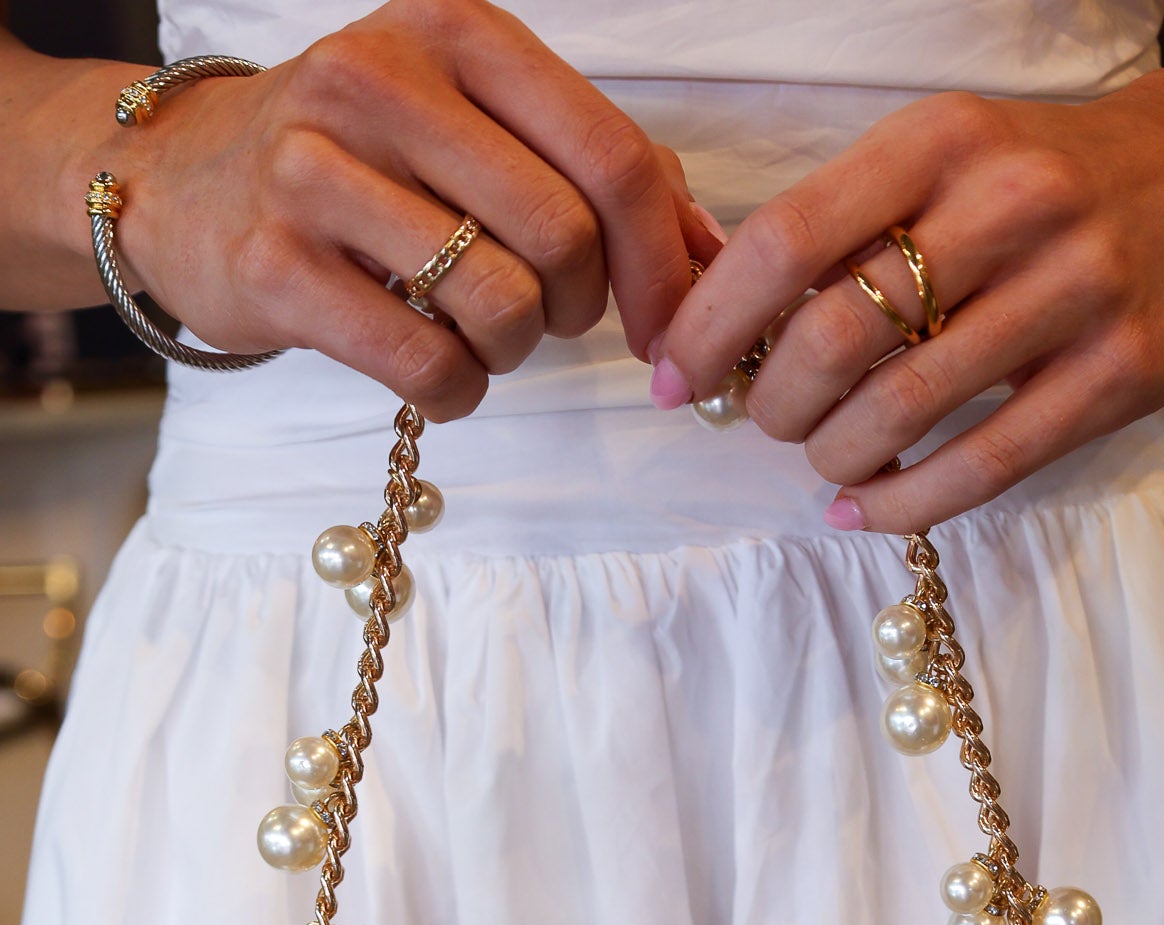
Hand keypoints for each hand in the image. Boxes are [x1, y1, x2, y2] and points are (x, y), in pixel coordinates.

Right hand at [103, 1, 714, 418]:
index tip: (669, 326)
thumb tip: (714, 258)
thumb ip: (600, 175)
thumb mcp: (478, 126)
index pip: (612, 157)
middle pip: (564, 238)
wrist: (188, 182)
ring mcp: (317, 171)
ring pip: (500, 306)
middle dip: (580, 310)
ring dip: (512, 353)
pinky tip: (436, 369)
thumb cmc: (366, 163)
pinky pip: (425, 365)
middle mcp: (384, 81)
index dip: (663, 264)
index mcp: (458, 33)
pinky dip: (455, 390)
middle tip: (548, 319)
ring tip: (478, 335)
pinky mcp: (275, 266)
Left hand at [652, 68, 1163, 528]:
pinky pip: (982, 465)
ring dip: (835, 454)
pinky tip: (864, 507)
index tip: (671, 376)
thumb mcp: (949, 159)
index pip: (788, 239)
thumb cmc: (1047, 180)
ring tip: (824, 458)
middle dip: (775, 401)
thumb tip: (718, 316)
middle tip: (766, 421)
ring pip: (904, 408)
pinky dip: (903, 501)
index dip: (711, 323)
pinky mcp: (1119, 374)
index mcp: (944, 138)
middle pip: (836, 335)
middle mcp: (1011, 203)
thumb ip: (849, 225)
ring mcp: (1075, 291)